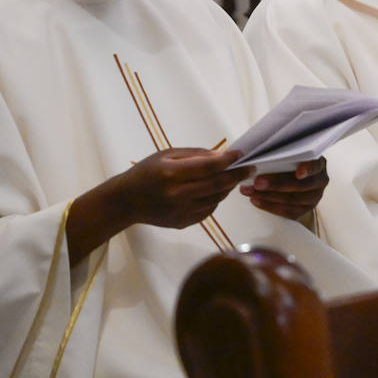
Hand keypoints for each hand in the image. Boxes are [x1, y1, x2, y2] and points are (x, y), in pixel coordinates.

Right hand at [67, 147, 250, 264]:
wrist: (126, 202)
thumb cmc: (145, 172)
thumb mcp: (166, 155)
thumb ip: (194, 154)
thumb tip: (221, 156)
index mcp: (172, 173)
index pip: (208, 167)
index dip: (228, 160)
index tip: (242, 155)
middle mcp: (178, 194)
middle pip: (217, 184)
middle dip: (237, 175)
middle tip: (251, 168)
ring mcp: (181, 211)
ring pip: (216, 198)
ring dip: (228, 187)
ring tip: (233, 177)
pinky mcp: (183, 223)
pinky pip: (209, 209)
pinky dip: (216, 198)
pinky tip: (215, 190)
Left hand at [239, 157, 327, 221]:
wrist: (296, 181)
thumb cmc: (290, 163)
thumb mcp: (290, 155)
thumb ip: (282, 156)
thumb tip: (258, 158)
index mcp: (318, 163)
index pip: (315, 165)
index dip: (308, 169)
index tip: (298, 173)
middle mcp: (320, 181)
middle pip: (300, 185)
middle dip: (276, 184)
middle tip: (257, 182)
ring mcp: (314, 197)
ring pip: (292, 200)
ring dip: (268, 196)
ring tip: (251, 192)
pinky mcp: (305, 210)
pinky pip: (287, 212)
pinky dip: (269, 206)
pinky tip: (256, 200)